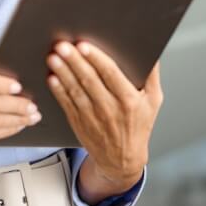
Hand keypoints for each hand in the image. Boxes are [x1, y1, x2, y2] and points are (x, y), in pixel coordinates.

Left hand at [45, 41, 162, 194]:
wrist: (122, 160)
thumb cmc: (139, 127)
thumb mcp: (153, 101)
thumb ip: (152, 76)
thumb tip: (152, 54)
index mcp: (129, 100)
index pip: (110, 74)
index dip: (96, 59)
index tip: (84, 45)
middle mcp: (110, 109)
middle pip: (89, 80)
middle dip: (75, 62)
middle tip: (63, 46)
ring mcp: (92, 117)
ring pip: (75, 90)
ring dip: (63, 73)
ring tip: (53, 58)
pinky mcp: (79, 123)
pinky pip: (67, 104)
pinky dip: (58, 91)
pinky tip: (52, 78)